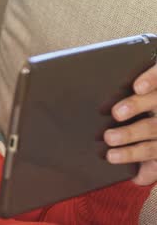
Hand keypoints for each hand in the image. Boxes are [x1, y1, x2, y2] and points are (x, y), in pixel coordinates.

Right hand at [104, 63, 156, 184]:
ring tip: (117, 113)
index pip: (151, 150)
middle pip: (151, 128)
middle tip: (108, 137)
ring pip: (154, 101)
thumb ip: (153, 164)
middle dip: (130, 134)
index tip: (110, 156)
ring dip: (136, 107)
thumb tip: (137, 180)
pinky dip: (151, 81)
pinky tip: (138, 87)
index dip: (132, 154)